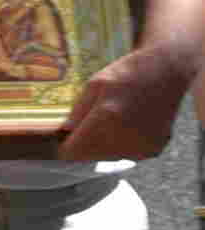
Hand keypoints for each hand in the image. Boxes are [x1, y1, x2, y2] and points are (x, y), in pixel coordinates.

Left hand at [57, 41, 197, 162]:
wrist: (167, 72)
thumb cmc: (128, 74)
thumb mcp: (95, 84)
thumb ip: (77, 112)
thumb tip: (63, 133)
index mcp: (108, 118)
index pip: (75, 150)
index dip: (64, 146)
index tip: (62, 138)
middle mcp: (127, 137)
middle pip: (90, 156)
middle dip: (83, 144)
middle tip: (86, 125)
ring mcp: (143, 145)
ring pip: (108, 157)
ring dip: (101, 146)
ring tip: (108, 121)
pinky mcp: (154, 148)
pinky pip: (127, 155)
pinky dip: (120, 145)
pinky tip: (125, 126)